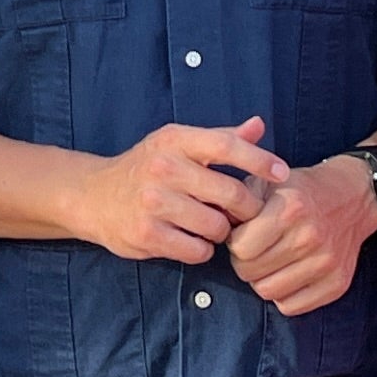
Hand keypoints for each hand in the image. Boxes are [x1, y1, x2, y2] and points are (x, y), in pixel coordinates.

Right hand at [64, 118, 279, 265]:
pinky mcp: (146, 234)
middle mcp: (163, 167)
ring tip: (209, 224)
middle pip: (230, 194)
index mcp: (175, 140)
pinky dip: (202, 249)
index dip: (259, 160)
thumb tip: (259, 125)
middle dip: (247, 209)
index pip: (227, 145)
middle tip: (245, 214)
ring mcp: (153, 202)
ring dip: (221, 231)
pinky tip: (191, 239)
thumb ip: (222, 137)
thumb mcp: (179, 144)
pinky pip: (197, 250)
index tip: (282, 173)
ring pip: (216, 227)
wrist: (93, 196)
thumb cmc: (147, 168)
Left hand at [224, 153, 376, 317]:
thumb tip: (215, 224)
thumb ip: (240, 202)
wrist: (353, 197)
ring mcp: (326, 263)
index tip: (243, 236)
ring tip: (271, 262)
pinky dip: (284, 295)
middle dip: (245, 263)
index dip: (235, 244)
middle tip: (255, 251)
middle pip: (251, 273)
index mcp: (290, 209)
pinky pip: (291, 307)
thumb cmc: (303, 191)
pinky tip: (288, 274)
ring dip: (263, 280)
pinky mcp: (337, 283)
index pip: (241, 248)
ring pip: (268, 292)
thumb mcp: (268, 183)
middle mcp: (309, 237)